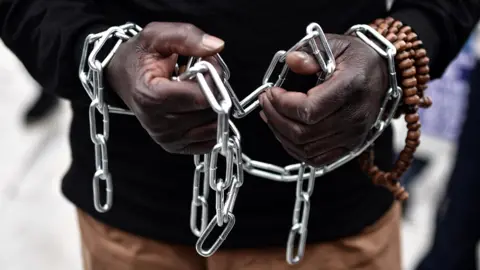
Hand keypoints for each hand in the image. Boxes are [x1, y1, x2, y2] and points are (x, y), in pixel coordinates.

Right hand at [106, 22, 225, 153]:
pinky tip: (197, 108)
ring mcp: (166, 138)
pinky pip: (208, 141)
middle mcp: (158, 123)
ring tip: (196, 91)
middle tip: (203, 75)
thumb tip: (215, 46)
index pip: (202, 97)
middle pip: (209, 112)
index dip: (214, 78)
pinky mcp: (173, 146)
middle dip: (215, 90)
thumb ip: (187, 37)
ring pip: (212, 127)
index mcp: (152, 97)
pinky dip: (210, 123)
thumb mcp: (157, 36)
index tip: (208, 64)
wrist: (121, 77)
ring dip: (214, 106)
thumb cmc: (138, 58)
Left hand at [259, 34, 387, 166]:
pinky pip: (317, 159)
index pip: (309, 110)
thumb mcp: (335, 44)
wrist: (382, 72)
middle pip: (303, 133)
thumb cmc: (358, 58)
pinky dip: (296, 149)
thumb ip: (311, 52)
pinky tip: (285, 132)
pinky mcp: (350, 146)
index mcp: (351, 88)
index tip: (271, 92)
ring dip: (281, 134)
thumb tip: (292, 61)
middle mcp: (354, 116)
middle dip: (275, 118)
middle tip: (266, 102)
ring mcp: (353, 135)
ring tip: (271, 115)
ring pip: (306, 149)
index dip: (282, 104)